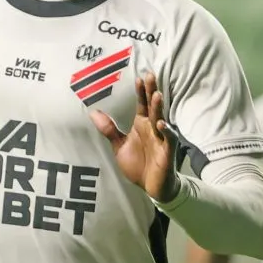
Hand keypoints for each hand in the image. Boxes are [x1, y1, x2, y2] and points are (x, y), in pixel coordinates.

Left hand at [90, 72, 180, 202]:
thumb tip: (93, 112)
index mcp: (141, 125)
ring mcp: (161, 139)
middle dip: (151, 92)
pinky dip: (166, 131)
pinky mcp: (167, 151)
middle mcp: (152, 128)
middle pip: (152, 107)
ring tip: (156, 95)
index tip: (139, 77)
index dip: (141, 92)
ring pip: (161, 119)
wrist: (151, 187)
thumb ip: (109, 130)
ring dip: (159, 108)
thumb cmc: (138, 165)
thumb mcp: (119, 146)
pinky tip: (160, 124)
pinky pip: (168, 139)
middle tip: (150, 75)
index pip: (142, 104)